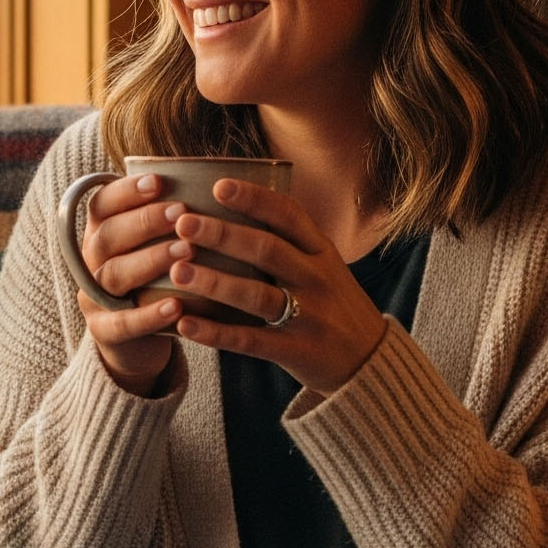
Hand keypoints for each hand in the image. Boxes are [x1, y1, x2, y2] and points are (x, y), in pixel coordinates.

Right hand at [74, 172, 185, 395]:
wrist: (139, 343)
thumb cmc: (157, 283)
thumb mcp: (159, 248)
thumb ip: (174, 221)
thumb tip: (220, 182)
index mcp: (102, 233)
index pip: (103, 204)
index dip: (126, 191)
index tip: (159, 181)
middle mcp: (92, 262)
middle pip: (108, 235)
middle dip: (145, 221)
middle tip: (182, 213)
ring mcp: (93, 298)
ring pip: (115, 274)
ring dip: (151, 260)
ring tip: (186, 252)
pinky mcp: (103, 332)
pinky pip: (122, 323)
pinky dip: (149, 315)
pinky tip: (176, 306)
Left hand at [163, 179, 389, 395]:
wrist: (370, 361)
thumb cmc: (333, 305)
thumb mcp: (324, 266)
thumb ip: (290, 242)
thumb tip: (236, 207)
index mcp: (321, 251)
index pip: (288, 215)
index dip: (254, 199)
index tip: (218, 186)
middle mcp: (317, 278)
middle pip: (267, 250)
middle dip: (223, 235)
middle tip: (183, 223)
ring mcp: (309, 316)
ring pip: (257, 295)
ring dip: (215, 282)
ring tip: (177, 271)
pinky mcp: (296, 351)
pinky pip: (250, 340)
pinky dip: (216, 333)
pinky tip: (185, 325)